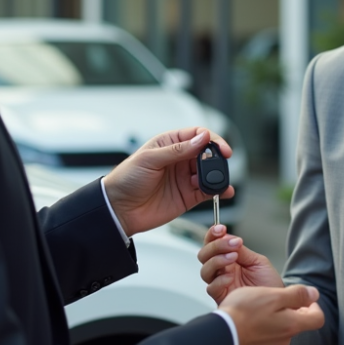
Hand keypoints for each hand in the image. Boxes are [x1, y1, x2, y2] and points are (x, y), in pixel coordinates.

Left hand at [102, 127, 233, 237]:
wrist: (119, 209)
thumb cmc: (127, 179)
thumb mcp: (150, 159)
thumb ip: (177, 150)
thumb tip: (202, 138)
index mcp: (170, 143)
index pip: (197, 135)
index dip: (212, 139)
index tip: (221, 148)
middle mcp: (180, 159)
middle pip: (207, 153)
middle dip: (217, 158)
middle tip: (220, 165)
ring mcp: (185, 178)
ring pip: (210, 172)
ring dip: (219, 175)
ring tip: (220, 181)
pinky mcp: (188, 196)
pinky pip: (208, 191)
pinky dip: (219, 190)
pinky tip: (224, 190)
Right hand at [199, 224, 282, 303]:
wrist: (278, 303)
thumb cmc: (268, 283)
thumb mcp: (258, 261)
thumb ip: (242, 251)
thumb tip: (228, 237)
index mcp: (228, 258)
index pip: (212, 243)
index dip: (212, 234)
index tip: (221, 228)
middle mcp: (221, 270)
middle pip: (204, 255)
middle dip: (215, 246)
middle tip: (232, 244)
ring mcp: (220, 283)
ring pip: (205, 270)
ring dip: (217, 260)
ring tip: (233, 258)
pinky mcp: (222, 297)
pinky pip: (211, 288)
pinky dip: (219, 280)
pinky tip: (231, 277)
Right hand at [219, 285, 324, 344]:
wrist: (220, 334)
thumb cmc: (244, 313)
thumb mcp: (273, 296)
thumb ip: (296, 295)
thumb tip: (314, 294)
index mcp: (292, 325)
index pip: (317, 318)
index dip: (314, 305)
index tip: (304, 296)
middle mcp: (284, 338)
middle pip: (298, 321)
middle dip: (290, 307)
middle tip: (275, 295)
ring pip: (280, 326)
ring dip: (273, 314)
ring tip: (257, 303)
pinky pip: (266, 333)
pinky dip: (261, 323)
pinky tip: (249, 315)